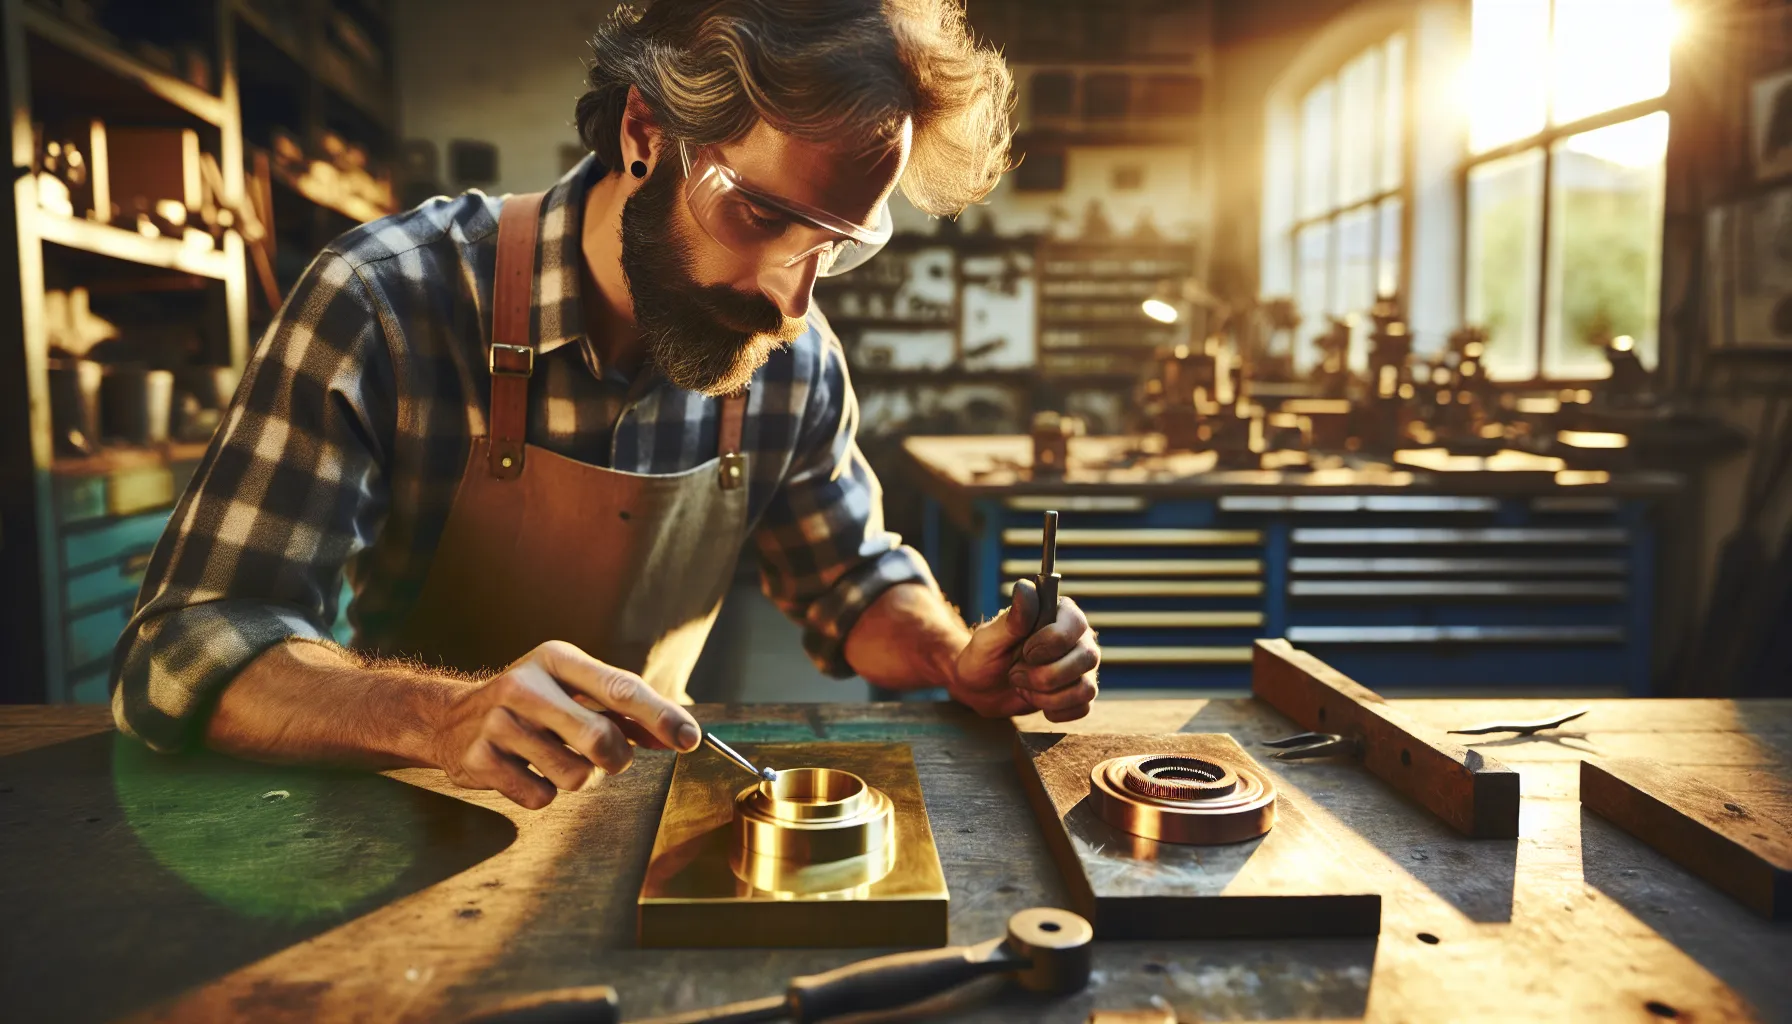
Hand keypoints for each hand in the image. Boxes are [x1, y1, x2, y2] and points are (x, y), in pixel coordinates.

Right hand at [429, 640, 701, 808]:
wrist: (449, 719)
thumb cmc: (532, 703)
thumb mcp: (572, 690)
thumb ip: (624, 711)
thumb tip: (679, 736)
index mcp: (556, 659)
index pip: (621, 689)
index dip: (661, 717)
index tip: (690, 741)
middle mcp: (525, 685)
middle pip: (600, 739)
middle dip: (616, 759)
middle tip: (609, 759)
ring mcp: (497, 723)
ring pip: (573, 776)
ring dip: (577, 778)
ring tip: (555, 759)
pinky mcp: (478, 760)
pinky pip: (540, 796)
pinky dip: (543, 792)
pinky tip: (524, 771)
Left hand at [950, 579, 1099, 722]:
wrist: (980, 688)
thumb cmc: (983, 656)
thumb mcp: (989, 638)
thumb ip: (1012, 618)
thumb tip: (1026, 587)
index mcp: (1059, 614)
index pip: (1075, 624)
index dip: (1050, 643)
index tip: (1024, 651)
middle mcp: (1078, 638)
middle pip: (1087, 658)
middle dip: (1045, 675)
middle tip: (1015, 674)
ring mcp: (1081, 667)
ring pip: (1086, 688)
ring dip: (1047, 696)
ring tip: (1023, 687)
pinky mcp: (1079, 693)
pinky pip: (1083, 708)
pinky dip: (1054, 711)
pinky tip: (1035, 699)